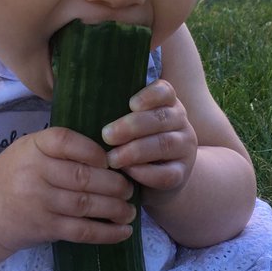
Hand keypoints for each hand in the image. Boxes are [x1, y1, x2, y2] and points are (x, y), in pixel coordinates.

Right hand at [0, 127, 135, 256]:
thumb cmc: (13, 175)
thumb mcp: (28, 149)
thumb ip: (60, 147)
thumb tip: (109, 150)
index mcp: (33, 147)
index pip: (66, 141)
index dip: (93, 150)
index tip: (111, 160)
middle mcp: (35, 173)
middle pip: (83, 176)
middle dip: (114, 184)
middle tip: (130, 188)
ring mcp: (39, 202)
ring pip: (86, 204)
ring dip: (115, 209)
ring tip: (130, 211)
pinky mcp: (44, 228)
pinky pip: (81, 230)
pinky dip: (106, 232)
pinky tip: (123, 232)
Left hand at [101, 79, 196, 194]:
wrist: (157, 179)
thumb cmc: (135, 143)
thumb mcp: (130, 125)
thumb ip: (118, 113)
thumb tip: (87, 105)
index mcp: (167, 104)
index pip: (165, 91)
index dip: (149, 95)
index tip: (131, 104)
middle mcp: (180, 122)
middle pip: (161, 118)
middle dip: (132, 126)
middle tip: (107, 135)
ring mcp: (184, 148)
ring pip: (164, 144)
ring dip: (135, 151)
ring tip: (112, 158)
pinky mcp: (181, 174)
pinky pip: (167, 173)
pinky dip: (145, 173)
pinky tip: (128, 173)